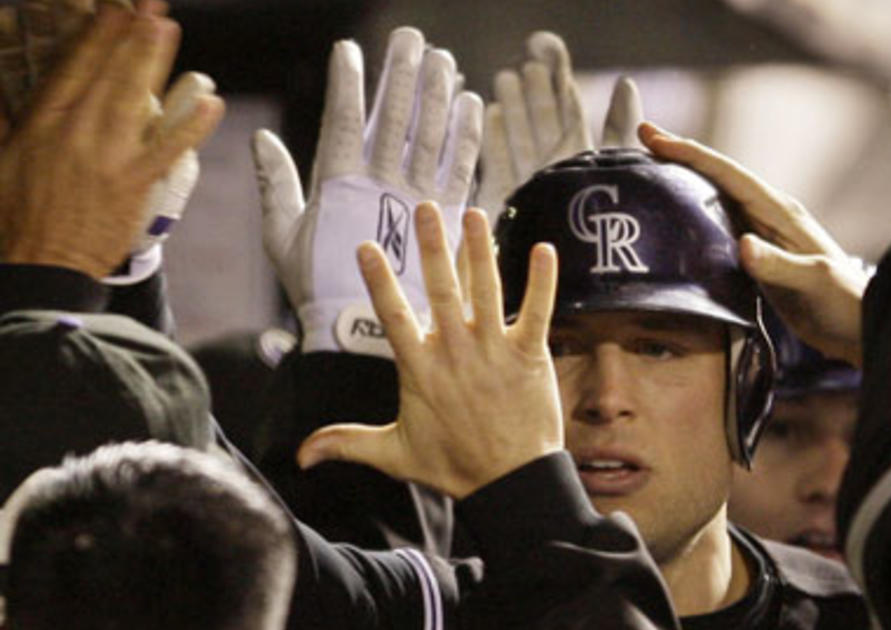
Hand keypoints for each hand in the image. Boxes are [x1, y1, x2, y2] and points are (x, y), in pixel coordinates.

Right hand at [0, 4, 222, 278]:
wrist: (40, 267)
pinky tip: (210, 102)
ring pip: (134, 99)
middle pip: (106, 75)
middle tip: (150, 6)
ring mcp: (108, 158)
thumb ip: (7, 121)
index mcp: (41, 125)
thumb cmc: (14, 218)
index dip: (95, 36)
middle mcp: (75, 134)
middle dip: (129, 36)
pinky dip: (192, 125)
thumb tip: (6, 91)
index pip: (72, 69)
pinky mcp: (134, 185)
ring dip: (154, 62)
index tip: (113, 9)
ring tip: (168, 29)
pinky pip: (169, 149)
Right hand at [254, 28, 482, 356]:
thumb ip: (276, 186)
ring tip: (443, 59)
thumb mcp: (283, 237)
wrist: (363, 334)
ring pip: (431, 134)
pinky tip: (471, 104)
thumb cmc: (318, 288)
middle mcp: (380, 184)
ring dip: (438, 92)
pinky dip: (467, 134)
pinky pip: (462, 166)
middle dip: (403, 73)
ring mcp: (417, 198)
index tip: (349, 49)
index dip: (348, 82)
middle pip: (395, 116)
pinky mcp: (446, 217)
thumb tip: (261, 139)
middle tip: (411, 39)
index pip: (343, 119)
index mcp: (337, 184)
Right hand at [296, 205, 563, 498]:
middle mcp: (455, 353)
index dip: (378, 280)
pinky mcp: (530, 355)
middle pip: (440, 290)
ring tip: (474, 214)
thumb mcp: (393, 454)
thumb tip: (300, 455)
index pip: (392, 316)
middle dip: (432, 247)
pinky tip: (545, 248)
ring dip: (481, 250)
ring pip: (487, 291)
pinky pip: (537, 310)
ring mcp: (494, 351)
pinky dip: (542, 280)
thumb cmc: (453, 467)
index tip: (366, 246)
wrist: (510, 484)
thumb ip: (347, 443)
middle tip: (425, 208)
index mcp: (420, 369)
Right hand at [474, 31, 643, 221]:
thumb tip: (625, 82)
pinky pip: (496, 164)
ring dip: (513, 108)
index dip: (557, 83)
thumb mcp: (619, 161)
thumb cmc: (604, 215)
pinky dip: (493, 139)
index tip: (546, 52)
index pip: (567, 112)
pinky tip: (491, 112)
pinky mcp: (505, 201)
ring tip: (506, 78)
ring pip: (519, 138)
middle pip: (541, 124)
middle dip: (532, 94)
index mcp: (583, 158)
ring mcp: (529, 185)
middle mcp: (556, 170)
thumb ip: (620, 123)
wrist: (573, 261)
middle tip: (525, 67)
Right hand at [638, 122, 866, 365]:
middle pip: (717, 178)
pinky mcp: (757, 259)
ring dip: (683, 184)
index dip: (691, 154)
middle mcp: (769, 216)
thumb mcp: (815, 283)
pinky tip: (672, 223)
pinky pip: (717, 228)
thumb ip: (780, 265)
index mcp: (781, 213)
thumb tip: (743, 244)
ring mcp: (762, 236)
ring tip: (647, 174)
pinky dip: (692, 218)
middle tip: (641, 142)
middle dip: (680, 157)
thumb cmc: (845, 304)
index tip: (654, 138)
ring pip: (714, 200)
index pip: (729, 174)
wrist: (863, 329)